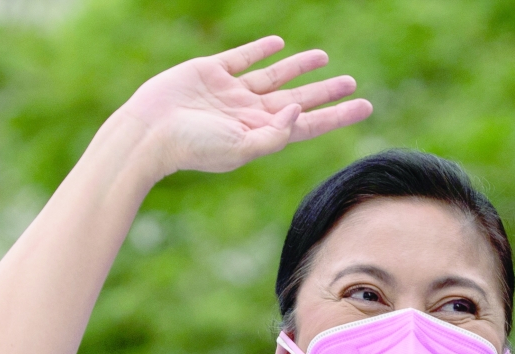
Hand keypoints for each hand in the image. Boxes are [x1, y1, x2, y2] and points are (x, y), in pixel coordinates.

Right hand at [119, 35, 372, 179]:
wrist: (149, 132)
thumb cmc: (193, 147)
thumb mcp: (241, 147)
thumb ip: (275, 133)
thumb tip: (300, 109)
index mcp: (261, 135)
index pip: (309, 124)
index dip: (338, 115)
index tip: (365, 107)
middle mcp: (250, 114)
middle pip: (298, 99)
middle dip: (325, 92)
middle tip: (351, 82)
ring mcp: (230, 93)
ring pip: (274, 77)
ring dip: (299, 67)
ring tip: (324, 58)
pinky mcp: (210, 72)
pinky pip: (242, 58)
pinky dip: (260, 50)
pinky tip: (277, 44)